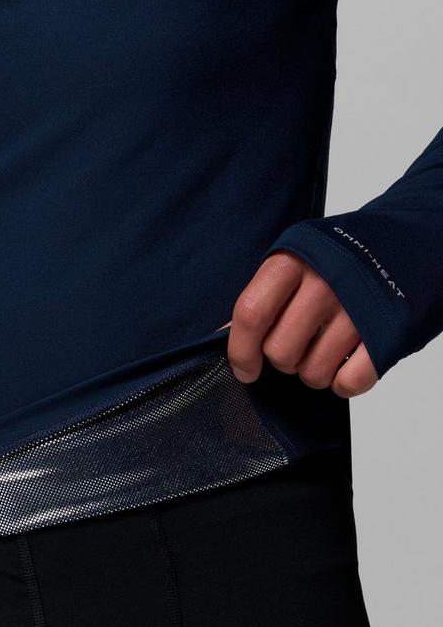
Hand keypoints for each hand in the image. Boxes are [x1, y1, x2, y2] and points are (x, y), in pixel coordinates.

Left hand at [221, 250, 378, 397]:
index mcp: (292, 262)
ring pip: (313, 373)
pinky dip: (343, 383)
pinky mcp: (386, 333)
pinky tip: (346, 363)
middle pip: (280, 352)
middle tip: (298, 343)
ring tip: (324, 349)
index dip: (241, 350)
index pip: (251, 313)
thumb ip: (259, 298)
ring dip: (313, 372)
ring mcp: (357, 308)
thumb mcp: (290, 263)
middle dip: (282, 360)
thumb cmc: (334, 261)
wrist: (403, 243)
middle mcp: (324, 283)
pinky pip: (350, 382)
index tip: (244, 370)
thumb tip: (223, 335)